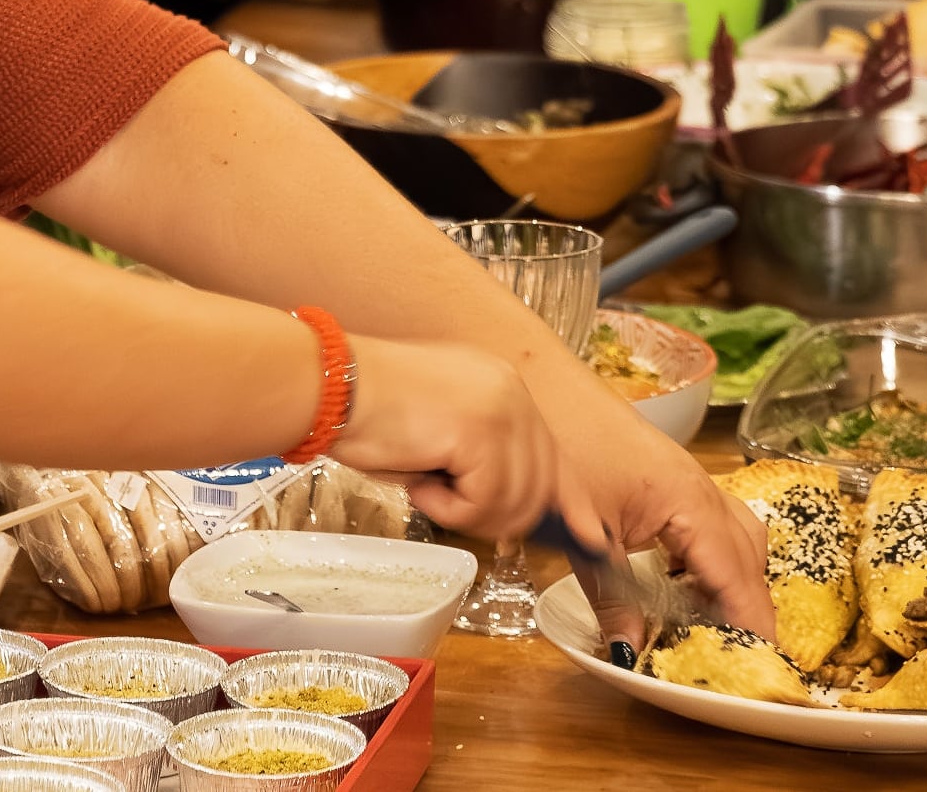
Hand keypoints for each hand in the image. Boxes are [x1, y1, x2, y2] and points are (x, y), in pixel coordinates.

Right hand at [333, 338, 605, 547]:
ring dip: (466, 512)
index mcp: (502, 386)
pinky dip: (448, 509)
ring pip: (515, 502)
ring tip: (426, 485)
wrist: (330, 386)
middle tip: (449, 508)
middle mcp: (511, 392)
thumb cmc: (364, 410)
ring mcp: (502, 410)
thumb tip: (515, 514)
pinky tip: (420, 482)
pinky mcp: (483, 432)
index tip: (596, 540)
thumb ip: (481, 460)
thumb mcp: (439, 434)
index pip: (555, 455)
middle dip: (500, 517)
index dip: (574, 504)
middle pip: (542, 486)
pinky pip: (484, 503)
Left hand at [548, 409, 774, 650]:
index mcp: (691, 503)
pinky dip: (710, 555)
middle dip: (749, 606)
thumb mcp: (586, 531)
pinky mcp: (671, 475)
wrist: (544, 384)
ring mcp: (690, 477)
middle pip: (749, 558)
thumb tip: (629, 651)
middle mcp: (702, 488)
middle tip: (736, 655)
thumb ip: (610, 596)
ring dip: (732, 578)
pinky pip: (711, 522)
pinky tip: (680, 578)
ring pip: (735, 537)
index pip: (738, 576)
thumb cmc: (566, 444)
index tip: (762, 665)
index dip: (752, 623)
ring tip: (709, 622)